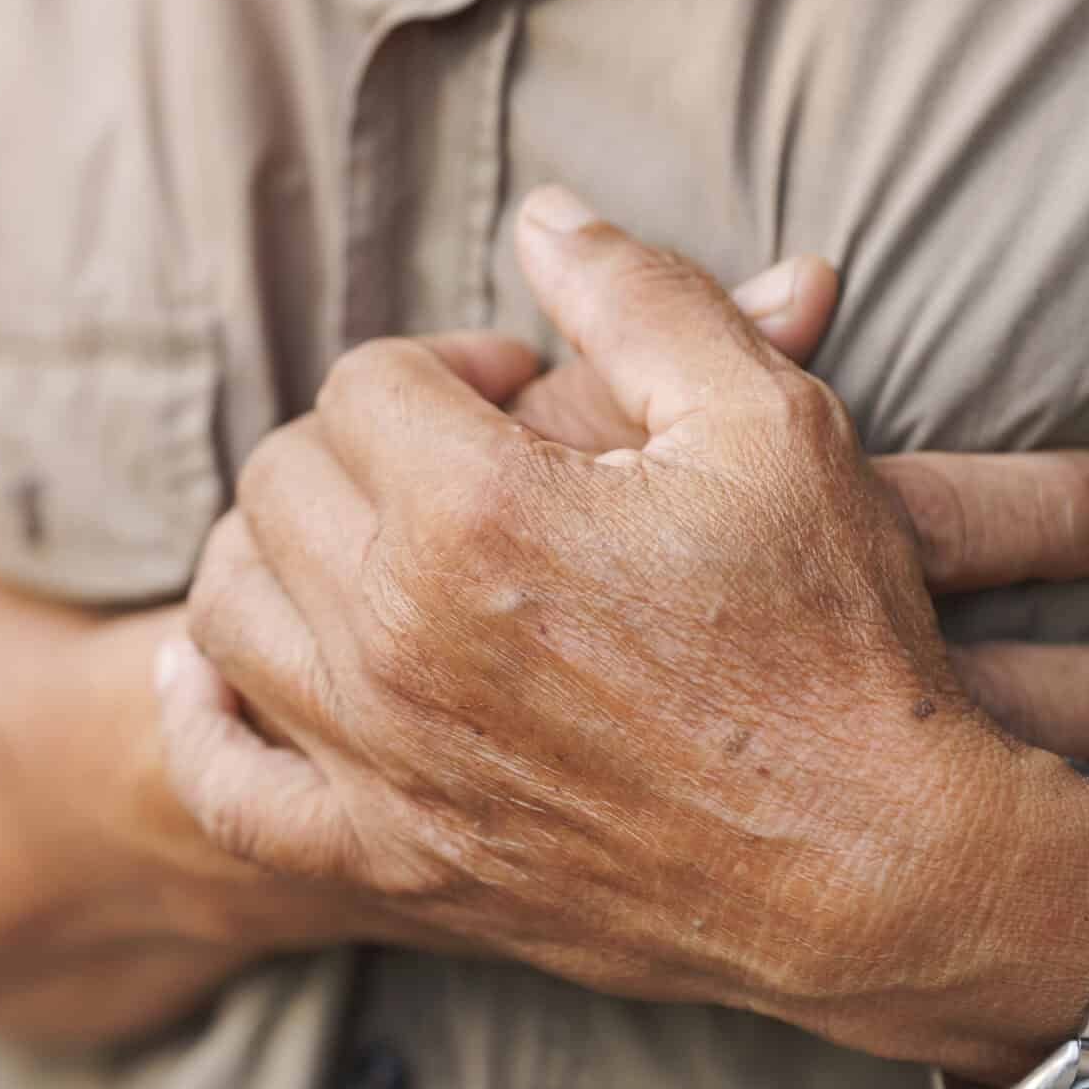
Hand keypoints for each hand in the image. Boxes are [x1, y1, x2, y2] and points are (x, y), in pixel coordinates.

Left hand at [163, 189, 1088, 1050]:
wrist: (882, 874)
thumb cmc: (838, 641)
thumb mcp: (772, 426)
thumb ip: (640, 298)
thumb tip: (542, 214)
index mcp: (476, 512)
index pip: (368, 379)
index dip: (451, 366)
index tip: (527, 398)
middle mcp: (396, 638)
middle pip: (283, 478)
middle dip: (366, 443)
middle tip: (469, 464)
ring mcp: (383, 761)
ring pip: (230, 606)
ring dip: (284, 551)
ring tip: (377, 545)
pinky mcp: (391, 863)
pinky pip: (231, 788)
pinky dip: (206, 722)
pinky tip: (225, 673)